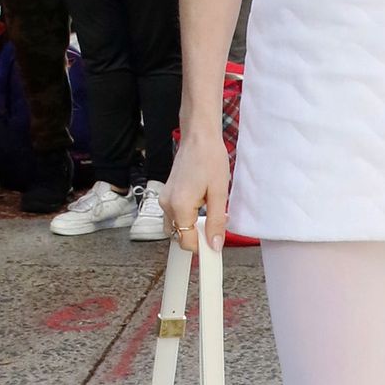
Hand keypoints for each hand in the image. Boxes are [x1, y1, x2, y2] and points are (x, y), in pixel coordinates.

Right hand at [160, 131, 230, 253]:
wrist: (198, 137)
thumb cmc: (209, 159)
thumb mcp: (219, 193)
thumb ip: (216, 222)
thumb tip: (215, 245)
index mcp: (179, 206)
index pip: (186, 241)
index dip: (201, 247)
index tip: (215, 247)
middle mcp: (167, 204)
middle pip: (178, 236)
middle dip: (196, 237)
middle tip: (215, 228)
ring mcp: (164, 199)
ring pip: (175, 226)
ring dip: (191, 227)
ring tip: (210, 214)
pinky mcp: (167, 193)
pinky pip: (174, 214)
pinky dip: (187, 217)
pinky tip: (203, 205)